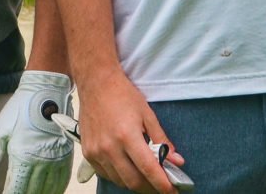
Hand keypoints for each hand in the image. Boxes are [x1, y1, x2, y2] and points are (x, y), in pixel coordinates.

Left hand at [0, 70, 76, 193]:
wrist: (47, 89)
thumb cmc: (20, 108)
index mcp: (23, 157)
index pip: (16, 188)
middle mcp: (42, 161)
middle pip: (33, 190)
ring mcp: (56, 158)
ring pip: (49, 187)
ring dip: (41, 193)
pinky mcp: (66, 152)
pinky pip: (63, 178)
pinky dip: (57, 188)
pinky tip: (51, 191)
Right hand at [70, 70, 184, 193]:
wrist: (95, 83)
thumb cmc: (123, 95)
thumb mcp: (147, 114)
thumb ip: (162, 140)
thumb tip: (176, 160)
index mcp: (127, 136)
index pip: (149, 169)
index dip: (163, 184)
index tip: (173, 192)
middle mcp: (110, 148)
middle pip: (134, 182)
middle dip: (151, 188)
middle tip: (162, 185)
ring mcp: (96, 152)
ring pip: (120, 181)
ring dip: (136, 183)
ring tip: (147, 178)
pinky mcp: (88, 154)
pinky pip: (106, 175)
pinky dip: (120, 177)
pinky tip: (128, 169)